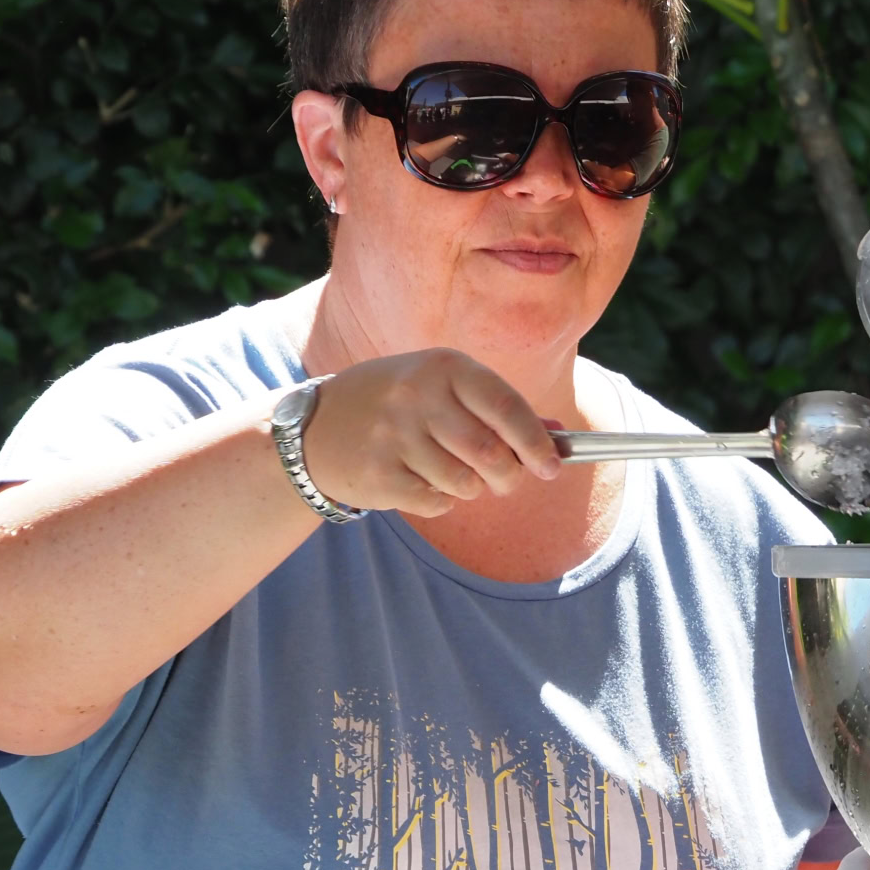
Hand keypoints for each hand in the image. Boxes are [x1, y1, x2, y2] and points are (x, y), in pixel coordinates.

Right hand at [298, 349, 561, 516]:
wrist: (313, 429)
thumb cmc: (394, 405)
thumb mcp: (440, 387)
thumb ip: (496, 408)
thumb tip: (556, 434)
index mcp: (442, 366)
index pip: (505, 406)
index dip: (536, 442)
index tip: (552, 467)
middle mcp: (417, 397)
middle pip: (491, 453)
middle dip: (507, 476)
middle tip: (505, 480)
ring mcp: (394, 436)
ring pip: (465, 483)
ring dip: (469, 489)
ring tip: (449, 473)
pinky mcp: (378, 474)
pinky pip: (435, 503)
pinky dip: (439, 501)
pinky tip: (418, 481)